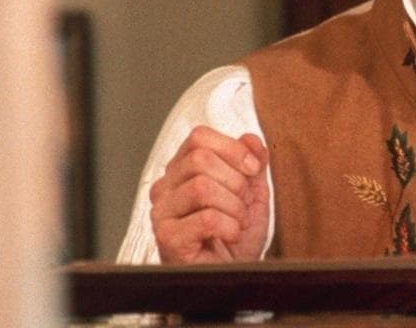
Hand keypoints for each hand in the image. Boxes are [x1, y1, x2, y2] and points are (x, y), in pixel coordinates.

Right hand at [149, 126, 270, 263]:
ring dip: (234, 206)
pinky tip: (230, 236)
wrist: (231, 279)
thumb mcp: (252, 195)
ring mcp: (162, 213)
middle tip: (243, 203)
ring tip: (237, 222)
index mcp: (182, 170)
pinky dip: (229, 226)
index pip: (199, 137)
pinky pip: (205, 218)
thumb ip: (253, 163)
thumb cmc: (236, 238)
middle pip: (200, 159)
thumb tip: (251, 138)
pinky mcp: (167, 238)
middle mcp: (165, 187)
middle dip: (236, 180)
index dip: (232, 148)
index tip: (253, 169)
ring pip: (201, 187)